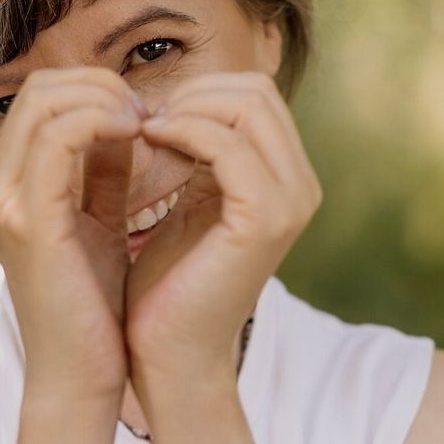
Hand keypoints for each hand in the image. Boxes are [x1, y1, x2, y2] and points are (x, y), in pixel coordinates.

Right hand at [0, 67, 144, 402]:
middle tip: (151, 115)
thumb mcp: (100, 223)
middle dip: (102, 86)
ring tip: (149, 126)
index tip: (145, 116)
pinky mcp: (28, 219)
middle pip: (39, 88)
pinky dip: (105, 123)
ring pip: (46, 101)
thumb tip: (127, 121)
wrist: (80, 374)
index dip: (96, 89)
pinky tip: (140, 140)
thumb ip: (103, 171)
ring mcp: (6, 199)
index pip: (41, 96)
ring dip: (107, 100)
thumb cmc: (94, 306)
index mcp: (11, 183)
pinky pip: (61, 136)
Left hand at [125, 71, 322, 387]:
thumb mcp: (186, 201)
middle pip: (256, 90)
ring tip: (144, 134)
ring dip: (185, 109)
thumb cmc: (168, 284)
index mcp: (286, 179)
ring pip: (247, 106)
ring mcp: (290, 202)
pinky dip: (184, 131)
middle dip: (192, 94)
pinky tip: (151, 144)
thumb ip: (196, 151)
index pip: (255, 93)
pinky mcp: (264, 220)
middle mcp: (300, 186)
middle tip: (143, 122)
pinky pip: (228, 145)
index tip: (148, 120)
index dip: (197, 92)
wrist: (169, 353)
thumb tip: (174, 96)